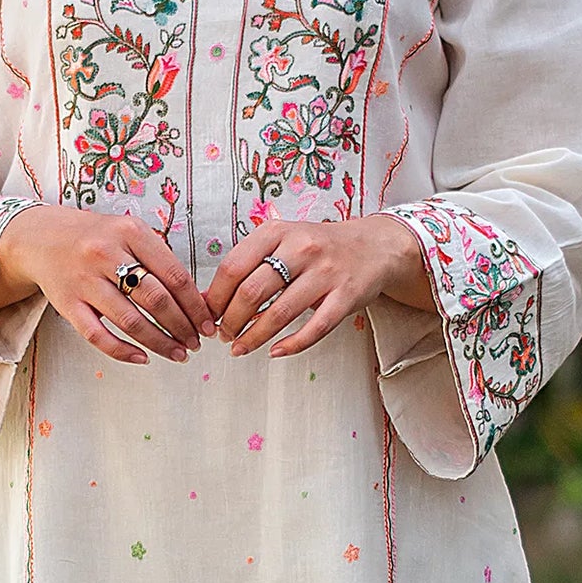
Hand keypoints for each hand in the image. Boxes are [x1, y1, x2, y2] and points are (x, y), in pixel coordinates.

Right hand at [0, 204, 211, 365]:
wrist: (41, 238)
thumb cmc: (97, 238)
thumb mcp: (129, 233)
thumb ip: (159, 259)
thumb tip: (197, 302)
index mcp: (130, 232)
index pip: (174, 275)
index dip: (196, 305)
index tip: (208, 324)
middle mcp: (106, 254)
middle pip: (156, 300)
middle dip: (182, 327)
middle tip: (196, 343)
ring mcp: (84, 280)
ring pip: (130, 321)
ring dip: (160, 342)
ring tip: (178, 353)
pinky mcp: (66, 303)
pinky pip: (98, 335)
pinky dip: (122, 351)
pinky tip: (143, 358)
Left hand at [204, 214, 433, 357]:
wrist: (374, 246)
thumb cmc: (318, 247)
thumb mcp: (282, 242)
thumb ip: (248, 264)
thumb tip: (207, 299)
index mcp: (278, 231)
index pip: (234, 266)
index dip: (216, 296)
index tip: (210, 315)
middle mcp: (302, 248)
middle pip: (252, 291)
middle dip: (231, 320)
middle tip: (224, 335)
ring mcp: (326, 273)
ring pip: (280, 313)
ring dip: (254, 337)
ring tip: (240, 348)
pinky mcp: (346, 296)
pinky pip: (315, 328)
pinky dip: (292, 344)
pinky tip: (276, 352)